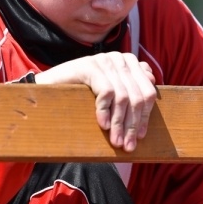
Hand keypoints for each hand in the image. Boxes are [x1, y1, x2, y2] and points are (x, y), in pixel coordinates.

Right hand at [34, 52, 156, 151]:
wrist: (49, 86)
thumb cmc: (81, 93)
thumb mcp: (110, 92)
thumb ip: (130, 88)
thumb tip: (153, 90)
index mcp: (129, 63)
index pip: (147, 92)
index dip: (145, 116)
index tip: (140, 137)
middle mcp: (120, 59)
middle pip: (137, 96)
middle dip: (132, 124)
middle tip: (127, 145)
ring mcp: (105, 60)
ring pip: (123, 97)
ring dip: (119, 123)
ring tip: (115, 141)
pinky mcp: (90, 66)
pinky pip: (106, 92)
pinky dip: (105, 111)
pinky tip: (103, 125)